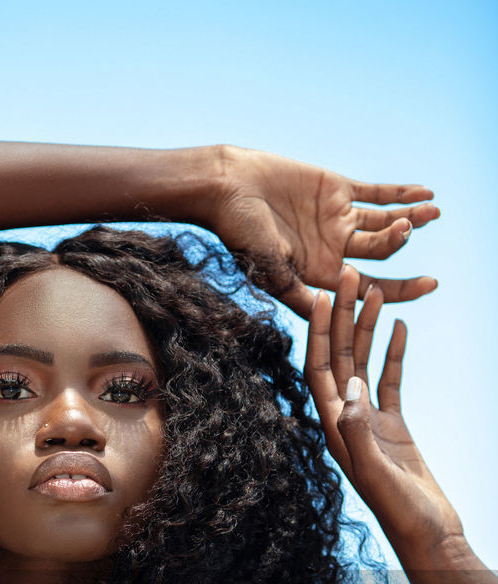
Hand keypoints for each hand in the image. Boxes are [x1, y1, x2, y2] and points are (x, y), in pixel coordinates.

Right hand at [205, 146, 439, 317]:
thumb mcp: (273, 273)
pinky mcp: (336, 190)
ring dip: (409, 218)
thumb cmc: (242, 235)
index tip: (429, 285)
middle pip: (381, 254)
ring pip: (382, 222)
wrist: (228, 189)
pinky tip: (424, 193)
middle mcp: (333, 250)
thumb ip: (302, 295)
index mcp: (321, 275)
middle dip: (403, 246)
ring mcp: (337, 220)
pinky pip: (376, 193)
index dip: (400, 289)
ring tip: (432, 213)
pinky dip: (400, 193)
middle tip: (415, 230)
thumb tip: (328, 318)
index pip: (369, 288)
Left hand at [305, 264, 464, 561]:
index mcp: (333, 430)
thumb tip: (347, 388)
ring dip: (367, 327)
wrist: (429, 537)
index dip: (320, 331)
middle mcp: (345, 422)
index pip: (320, 370)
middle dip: (341, 316)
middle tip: (348, 274)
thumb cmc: (401, 514)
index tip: (324, 293)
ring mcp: (370, 423)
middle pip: (338, 358)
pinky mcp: (393, 427)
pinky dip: (393, 352)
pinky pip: (389, 381)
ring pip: (363, 363)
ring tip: (373, 289)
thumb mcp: (377, 473)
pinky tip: (400, 324)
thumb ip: (359, 432)